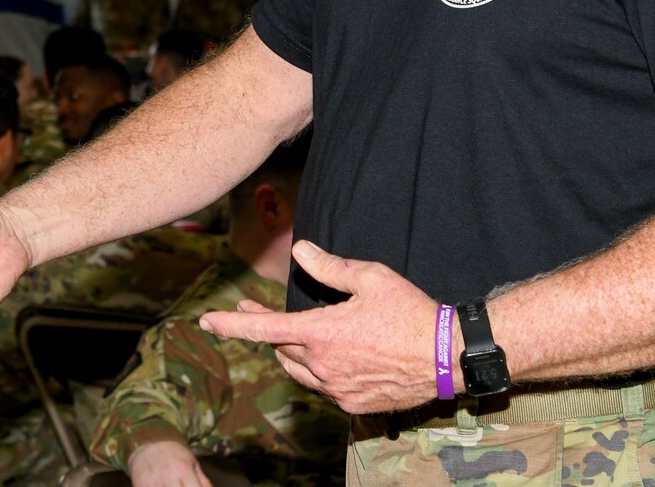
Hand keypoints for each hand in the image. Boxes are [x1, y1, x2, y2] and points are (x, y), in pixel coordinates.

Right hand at [128, 441, 213, 486]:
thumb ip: (204, 483)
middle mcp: (168, 476)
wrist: (146, 442)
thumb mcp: (192, 464)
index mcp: (183, 470)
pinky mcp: (140, 485)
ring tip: (174, 485)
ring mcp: (152, 482)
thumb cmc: (174, 455)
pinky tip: (161, 486)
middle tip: (182, 486)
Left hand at [198, 240, 441, 413]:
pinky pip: (321, 386)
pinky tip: (329, 356)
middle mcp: (322, 365)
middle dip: (264, 328)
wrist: (448, 357)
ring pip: (297, 370)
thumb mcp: (371, 278)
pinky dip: (316, 369)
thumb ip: (329, 266)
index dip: (231, 324)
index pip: (264, 329)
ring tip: (290, 332)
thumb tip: (300, 249)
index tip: (205, 321)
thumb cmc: (411, 312)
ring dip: (288, 351)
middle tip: (253, 311)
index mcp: (321, 333)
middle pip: (279, 348)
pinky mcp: (352, 404)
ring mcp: (337, 389)